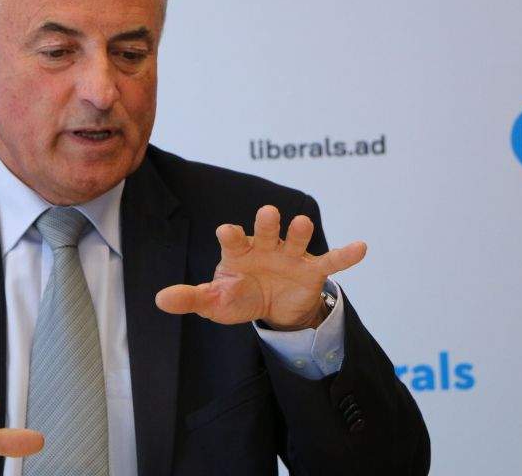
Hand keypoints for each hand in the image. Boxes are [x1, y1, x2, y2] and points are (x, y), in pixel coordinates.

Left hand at [155, 205, 366, 329]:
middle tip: (268, 214)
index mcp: (239, 251)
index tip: (227, 231)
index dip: (231, 235)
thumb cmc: (239, 296)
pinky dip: (345, 254)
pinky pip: (330, 262)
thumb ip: (191, 298)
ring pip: (295, 238)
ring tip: (302, 223)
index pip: (233, 240)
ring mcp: (290, 256)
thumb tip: (159, 300)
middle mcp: (265, 247)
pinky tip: (361, 247)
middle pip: (266, 231)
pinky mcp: (312, 271)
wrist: (272, 308)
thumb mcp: (215, 301)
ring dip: (299, 231)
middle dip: (267, 223)